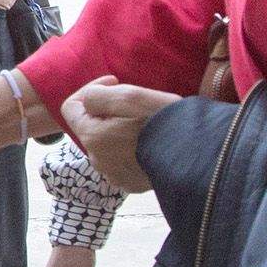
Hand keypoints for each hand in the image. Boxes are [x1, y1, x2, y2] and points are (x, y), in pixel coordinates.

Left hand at [61, 77, 181, 192]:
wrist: (196, 158)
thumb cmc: (163, 122)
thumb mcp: (129, 96)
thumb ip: (97, 95)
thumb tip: (88, 100)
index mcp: (92, 138)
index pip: (70, 107)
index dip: (91, 89)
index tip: (115, 83)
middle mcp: (97, 161)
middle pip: (90, 126)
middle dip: (106, 111)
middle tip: (135, 104)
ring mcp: (114, 175)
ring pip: (106, 144)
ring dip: (118, 130)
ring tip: (145, 123)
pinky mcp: (131, 184)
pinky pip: (121, 161)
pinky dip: (130, 149)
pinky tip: (150, 143)